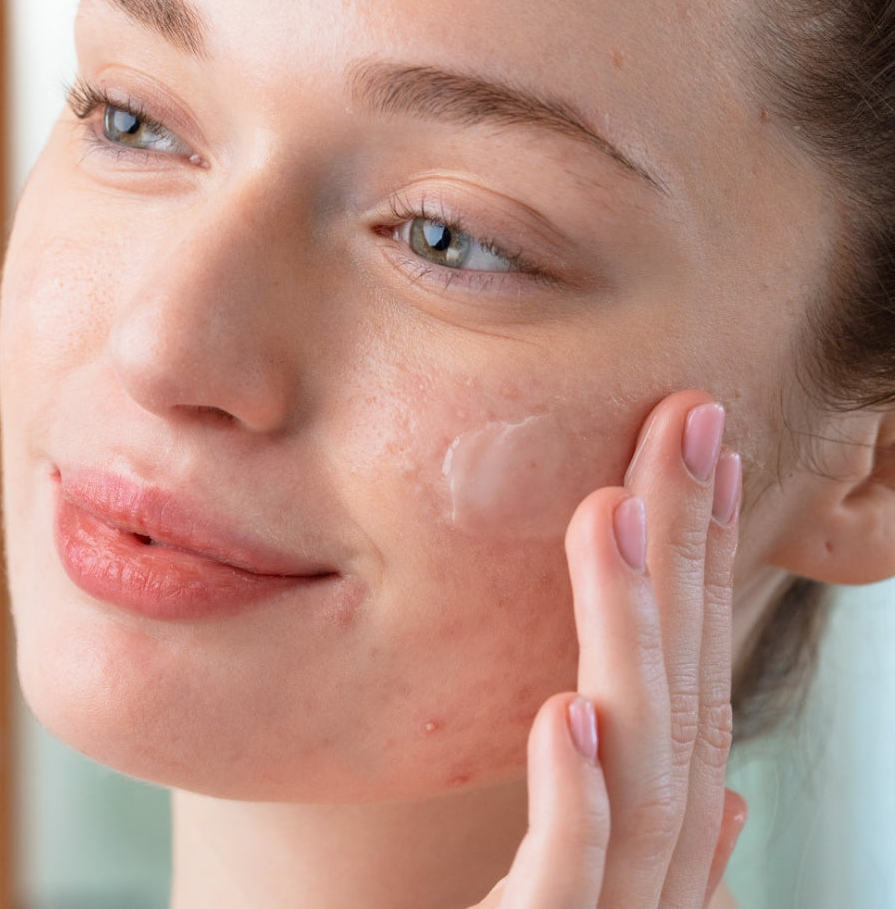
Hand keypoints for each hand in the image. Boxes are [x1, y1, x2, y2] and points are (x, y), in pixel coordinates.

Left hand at [474, 391, 746, 908]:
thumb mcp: (584, 902)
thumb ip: (642, 843)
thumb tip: (713, 788)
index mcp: (655, 842)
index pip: (688, 678)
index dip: (703, 563)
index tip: (696, 451)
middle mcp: (654, 877)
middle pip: (679, 695)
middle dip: (690, 554)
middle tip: (686, 422)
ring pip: (637, 770)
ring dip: (629, 637)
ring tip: (613, 511)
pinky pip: (570, 890)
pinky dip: (580, 803)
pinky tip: (571, 713)